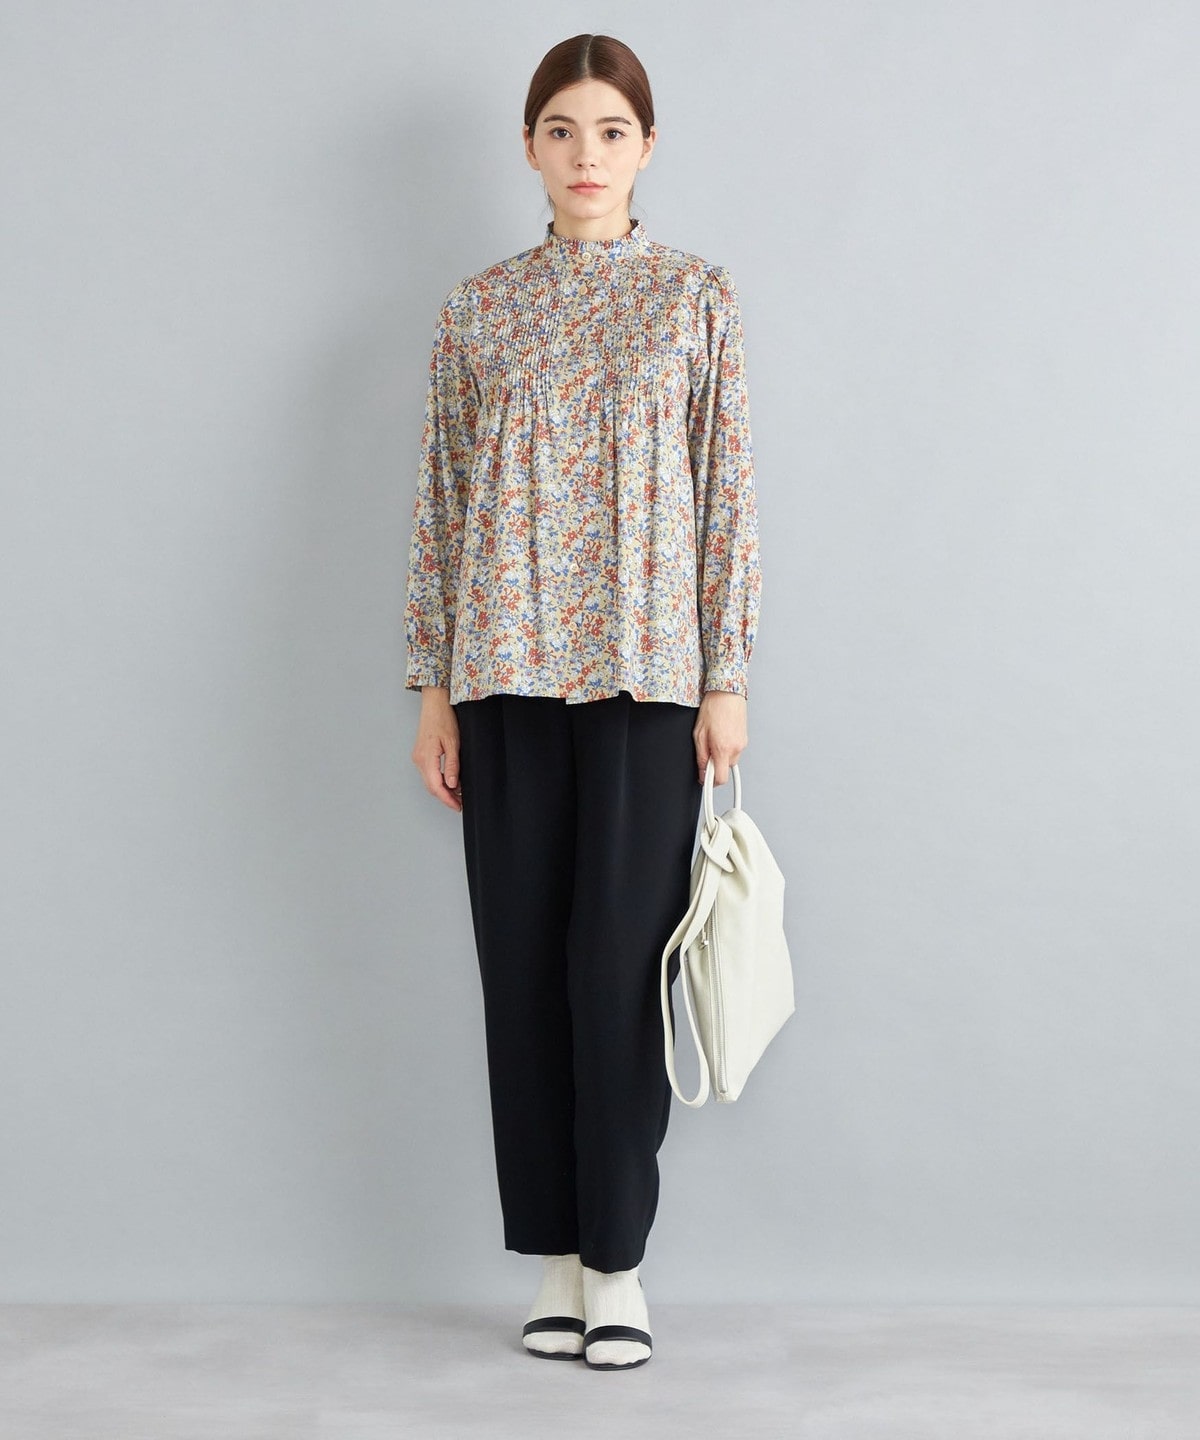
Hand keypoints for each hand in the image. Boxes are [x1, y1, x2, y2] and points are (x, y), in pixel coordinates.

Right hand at [412, 685, 462, 811]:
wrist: (434, 704)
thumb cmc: (443, 719)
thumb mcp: (453, 743)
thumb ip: (452, 765)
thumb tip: (452, 785)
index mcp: (426, 758)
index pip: (436, 786)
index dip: (447, 799)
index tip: (458, 806)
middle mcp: (419, 760)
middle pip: (431, 787)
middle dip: (445, 797)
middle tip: (460, 804)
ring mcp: (418, 757)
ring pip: (430, 781)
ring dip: (443, 790)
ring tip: (458, 794)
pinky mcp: (421, 754)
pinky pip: (429, 773)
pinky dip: (439, 780)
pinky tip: (450, 781)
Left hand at [692, 690, 746, 785]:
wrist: (727, 692)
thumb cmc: (712, 709)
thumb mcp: (699, 734)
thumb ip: (701, 757)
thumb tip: (702, 773)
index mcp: (723, 749)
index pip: (720, 779)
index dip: (711, 782)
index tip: (704, 780)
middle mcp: (736, 749)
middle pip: (725, 769)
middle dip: (714, 764)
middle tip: (706, 750)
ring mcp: (742, 744)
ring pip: (730, 760)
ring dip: (721, 755)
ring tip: (714, 738)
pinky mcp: (745, 739)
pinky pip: (735, 750)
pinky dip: (727, 747)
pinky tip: (721, 734)